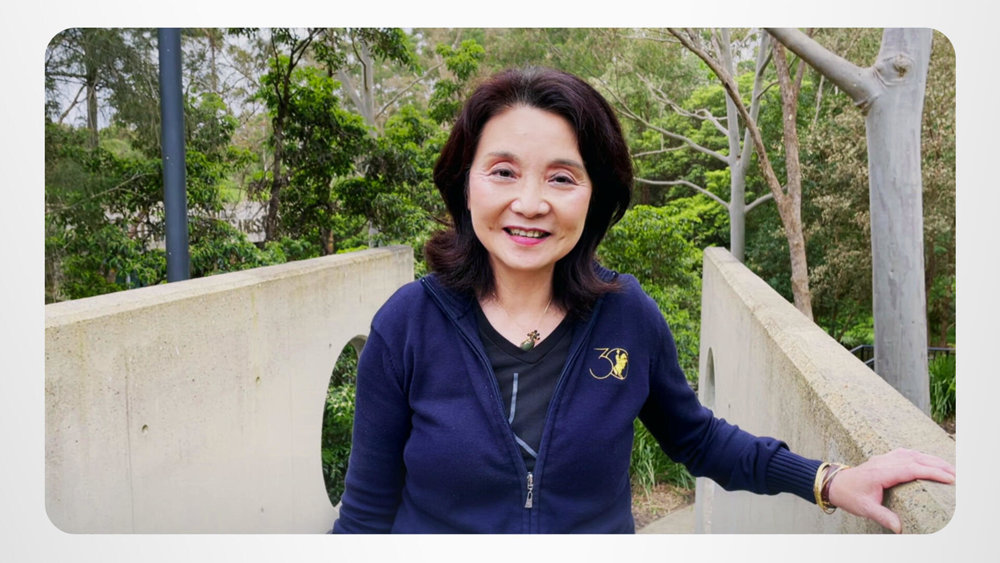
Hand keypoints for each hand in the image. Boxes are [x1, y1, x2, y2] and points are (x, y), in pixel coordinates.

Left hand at [827, 448, 954, 532]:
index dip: (932, 473)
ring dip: (930, 459)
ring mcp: (883, 458)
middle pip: (915, 459)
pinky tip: (928, 460)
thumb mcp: (865, 509)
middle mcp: (884, 462)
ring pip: (911, 454)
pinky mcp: (883, 458)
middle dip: (937, 465)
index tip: (949, 479)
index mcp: (881, 473)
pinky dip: (919, 456)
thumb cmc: (849, 496)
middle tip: (956, 475)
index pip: (911, 469)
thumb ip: (883, 517)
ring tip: (948, 468)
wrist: (834, 484)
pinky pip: (904, 453)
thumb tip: (899, 528)